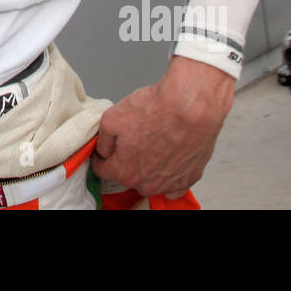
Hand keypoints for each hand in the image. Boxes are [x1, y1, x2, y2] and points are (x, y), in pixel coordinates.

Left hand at [92, 56, 234, 197]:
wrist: (191, 105)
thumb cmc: (156, 110)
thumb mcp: (111, 118)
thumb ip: (103, 141)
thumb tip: (104, 150)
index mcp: (125, 172)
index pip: (103, 170)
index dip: (99, 157)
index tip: (103, 151)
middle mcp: (148, 184)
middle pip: (128, 176)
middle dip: (125, 161)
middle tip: (131, 141)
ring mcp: (170, 183)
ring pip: (151, 181)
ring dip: (148, 168)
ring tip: (152, 145)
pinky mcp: (190, 177)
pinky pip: (174, 185)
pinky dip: (169, 175)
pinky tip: (168, 159)